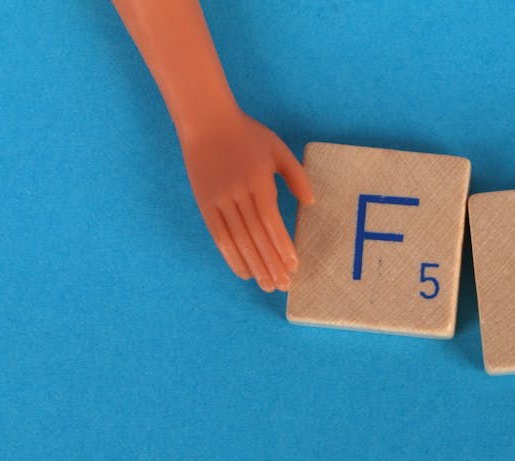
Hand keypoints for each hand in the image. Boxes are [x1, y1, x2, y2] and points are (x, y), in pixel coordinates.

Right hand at [179, 111, 313, 291]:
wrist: (206, 122)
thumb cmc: (248, 135)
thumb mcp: (279, 150)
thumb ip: (297, 176)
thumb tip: (310, 203)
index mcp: (258, 180)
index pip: (270, 221)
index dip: (281, 245)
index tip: (293, 266)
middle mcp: (237, 192)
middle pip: (255, 236)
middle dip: (271, 263)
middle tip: (283, 285)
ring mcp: (218, 199)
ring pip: (237, 239)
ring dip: (253, 264)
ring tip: (267, 284)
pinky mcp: (205, 203)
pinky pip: (218, 235)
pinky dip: (231, 256)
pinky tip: (244, 271)